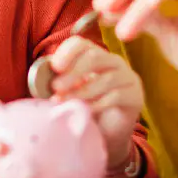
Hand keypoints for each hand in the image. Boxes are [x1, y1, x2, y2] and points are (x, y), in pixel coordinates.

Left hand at [49, 36, 142, 168]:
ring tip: (63, 102)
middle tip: (56, 86)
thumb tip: (42, 78)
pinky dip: (95, 104)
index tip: (55, 67)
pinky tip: (83, 111)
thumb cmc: (86, 107)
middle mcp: (114, 62)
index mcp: (95, 55)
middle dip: (73, 71)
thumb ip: (60, 81)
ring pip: (105, 79)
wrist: (108, 134)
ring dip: (80, 91)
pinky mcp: (135, 97)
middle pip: (95, 57)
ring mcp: (128, 78)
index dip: (67, 52)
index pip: (82, 44)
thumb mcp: (71, 91)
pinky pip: (115, 97)